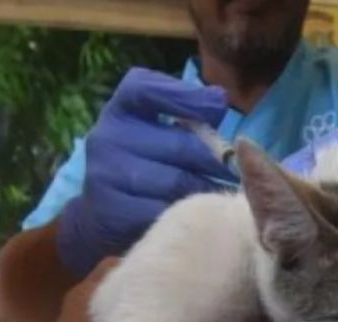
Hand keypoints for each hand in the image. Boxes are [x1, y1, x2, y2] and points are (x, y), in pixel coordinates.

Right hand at [58, 68, 233, 274]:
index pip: (147, 89)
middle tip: (238, 171)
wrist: (99, 212)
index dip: (186, 96)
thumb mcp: (155, 128)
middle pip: (178, 144)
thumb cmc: (143, 162)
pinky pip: (166, 213)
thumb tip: (219, 100)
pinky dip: (187, 215)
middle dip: (214, 160)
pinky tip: (198, 215)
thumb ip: (186, 112)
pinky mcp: (113, 211)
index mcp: (120, 109)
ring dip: (206, 189)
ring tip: (223, 194)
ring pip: (177, 182)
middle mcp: (108, 136)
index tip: (218, 108)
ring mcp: (107, 175)